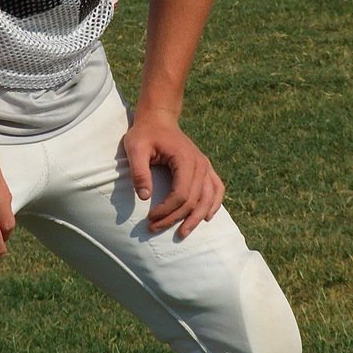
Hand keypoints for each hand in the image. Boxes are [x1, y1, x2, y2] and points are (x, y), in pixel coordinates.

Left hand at [122, 111, 224, 237]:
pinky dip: (214, 204)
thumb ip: (139, 171)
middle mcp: (200, 164)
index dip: (166, 210)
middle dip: (175, 218)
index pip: (181, 194)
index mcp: (184, 159)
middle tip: (155, 228)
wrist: (158, 119)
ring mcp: (205, 166)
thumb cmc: (145, 133)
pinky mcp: (205, 168)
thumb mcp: (135, 148)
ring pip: (208, 198)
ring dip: (197, 218)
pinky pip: (217, 188)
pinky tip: (206, 217)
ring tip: (183, 233)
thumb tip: (144, 197)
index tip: (149, 218)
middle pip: (194, 200)